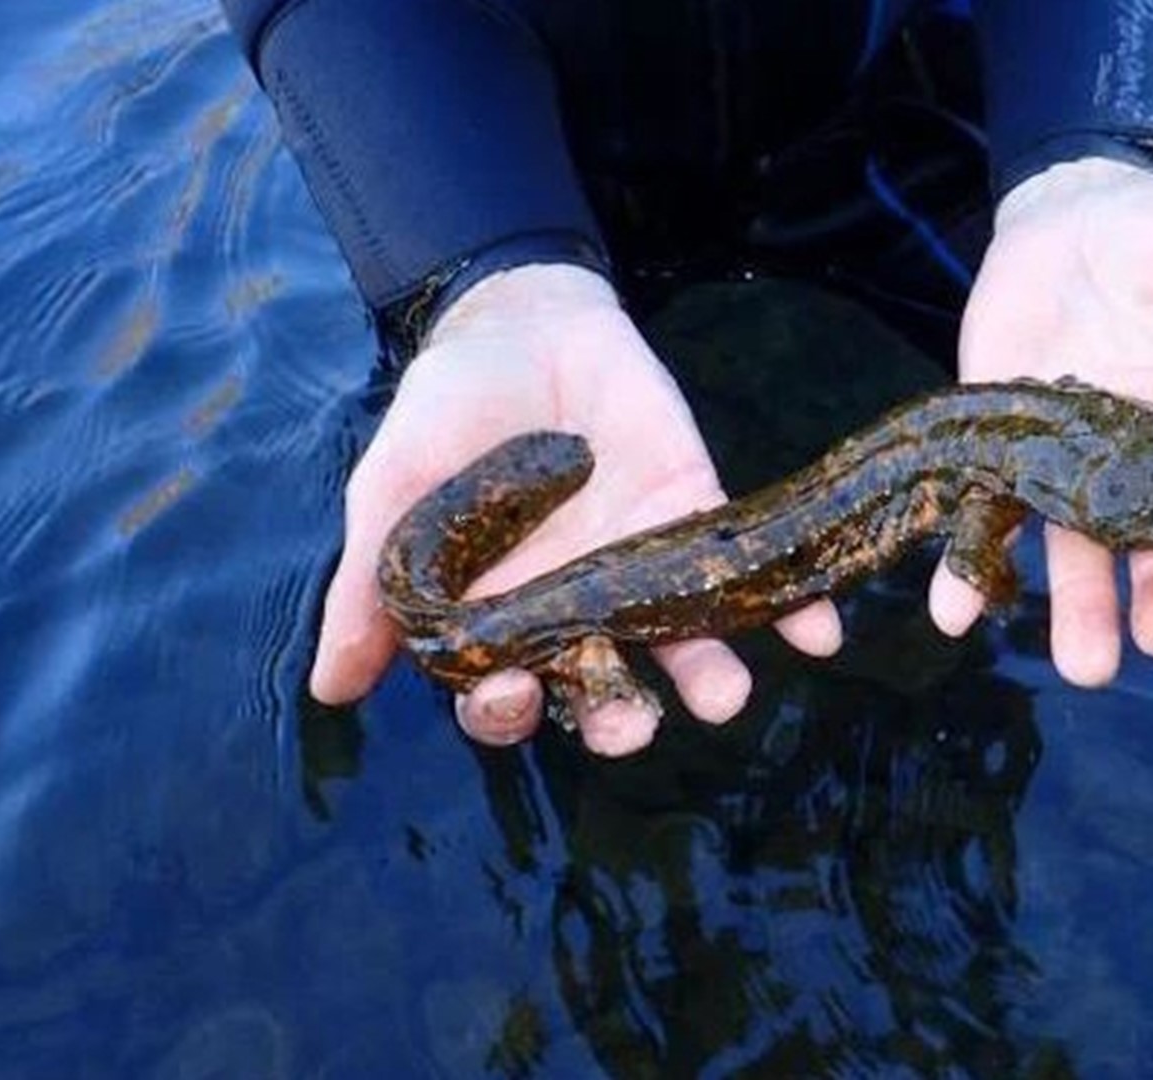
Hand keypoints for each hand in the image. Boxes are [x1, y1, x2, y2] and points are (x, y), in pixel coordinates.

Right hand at [311, 264, 841, 754]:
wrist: (524, 321)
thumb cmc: (448, 412)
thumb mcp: (396, 487)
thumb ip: (371, 586)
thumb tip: (331, 688)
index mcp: (498, 621)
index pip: (503, 695)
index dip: (506, 709)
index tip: (509, 695)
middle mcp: (576, 615)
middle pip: (600, 693)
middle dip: (616, 719)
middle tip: (630, 724)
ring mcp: (644, 573)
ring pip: (680, 651)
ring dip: (708, 680)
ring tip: (723, 693)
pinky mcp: (699, 521)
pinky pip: (751, 581)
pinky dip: (793, 611)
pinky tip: (820, 631)